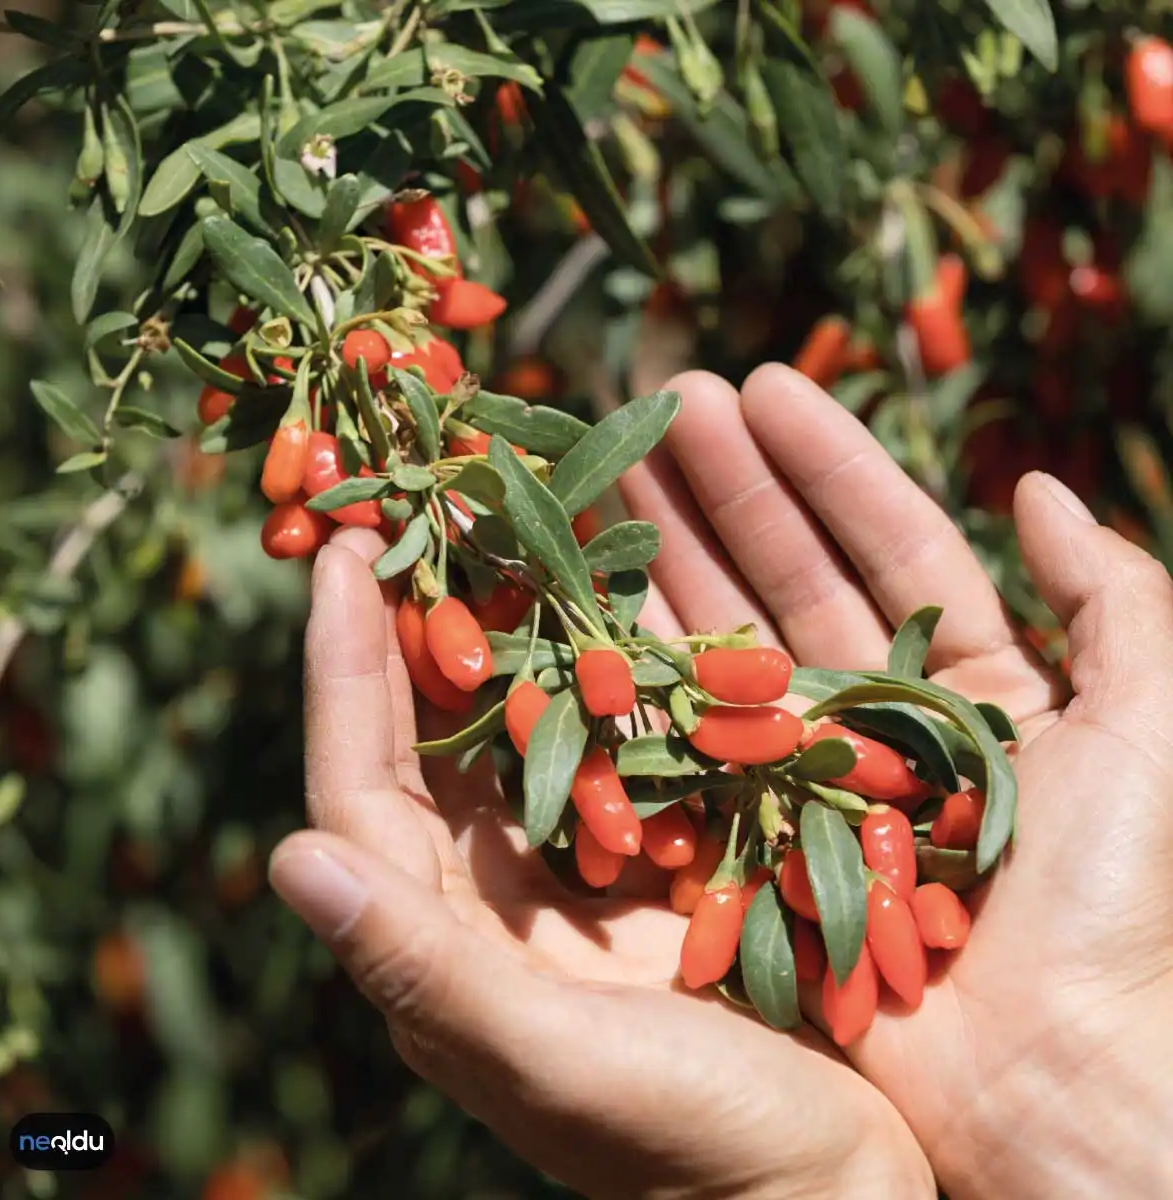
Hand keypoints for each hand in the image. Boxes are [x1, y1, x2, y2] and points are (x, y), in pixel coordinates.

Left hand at [267, 532, 934, 1199]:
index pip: (360, 784)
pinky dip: (599, 669)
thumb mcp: (554, 1061)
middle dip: (412, 622)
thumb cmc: (688, 1149)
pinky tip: (608, 599)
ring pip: (517, 725)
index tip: (333, 551)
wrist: (827, 1191)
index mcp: (445, 943)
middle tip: (408, 507)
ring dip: (503, 627)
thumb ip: (423, 968)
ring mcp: (576, 873)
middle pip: (429, 737)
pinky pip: (609, 743)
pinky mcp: (655, 860)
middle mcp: (494, 897)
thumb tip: (286, 861)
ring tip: (497, 522)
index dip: (340, 668)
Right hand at [617, 365, 1172, 1198]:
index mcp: (967, 683)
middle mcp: (872, 717)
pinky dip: (645, 666)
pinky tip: (595, 598)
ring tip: (610, 468)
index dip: (825, 463)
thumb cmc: (1116, 907)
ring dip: (674, 552)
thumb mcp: (1152, 727)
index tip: (759, 385)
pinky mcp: (746, 835)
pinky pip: (689, 736)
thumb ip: (1119, 599)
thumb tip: (1042, 485)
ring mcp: (801, 774)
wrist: (1054, 1081)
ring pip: (728, 639)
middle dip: (726, 486)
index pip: (886, 543)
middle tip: (659, 401)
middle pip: (788, 575)